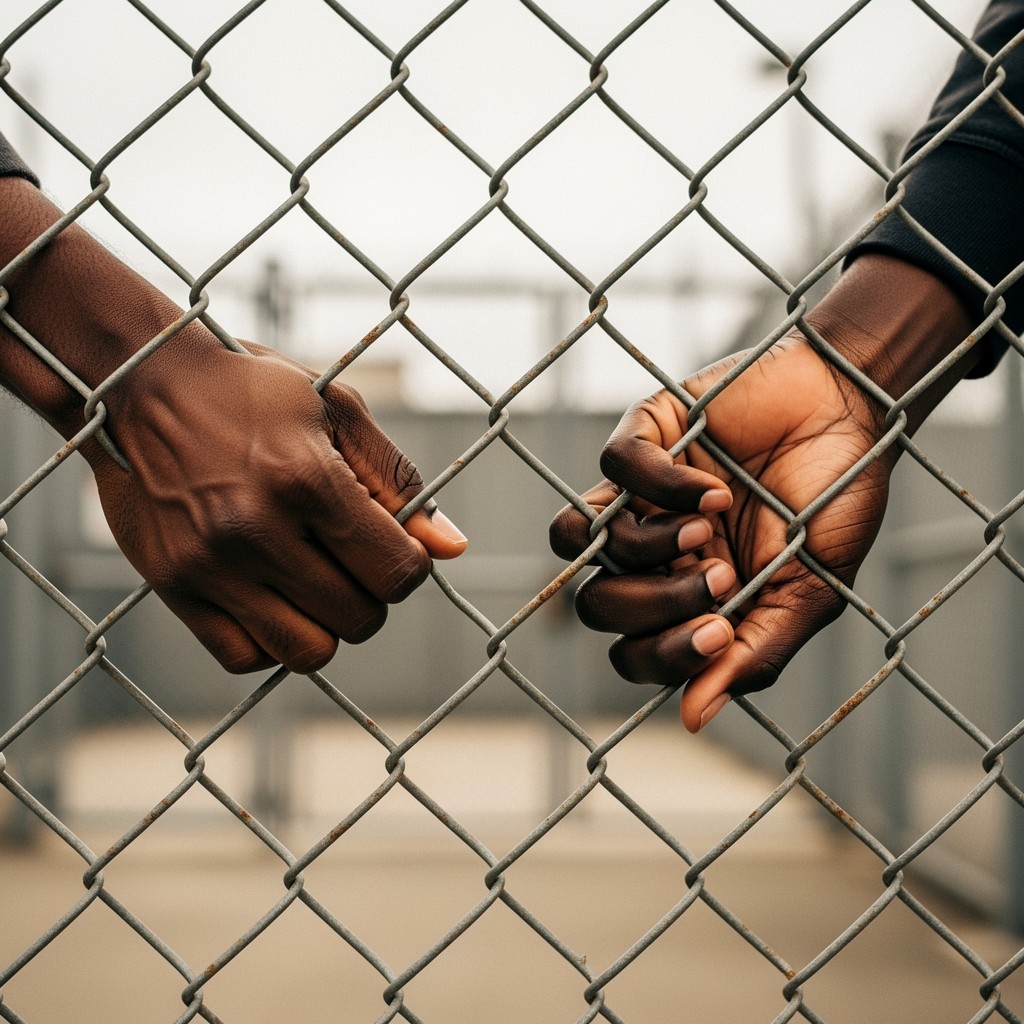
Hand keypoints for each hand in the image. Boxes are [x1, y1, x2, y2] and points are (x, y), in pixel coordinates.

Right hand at [88, 342, 466, 674]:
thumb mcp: (337, 410)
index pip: (397, 573)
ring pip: (306, 653)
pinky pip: (243, 658)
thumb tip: (453, 550)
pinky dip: (270, 642)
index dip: (410, 566)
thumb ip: (398, 480)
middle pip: (358, 619)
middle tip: (350, 557)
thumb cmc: (252, 389)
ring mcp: (208, 565)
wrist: (141, 382)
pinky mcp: (171, 586)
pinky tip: (272, 598)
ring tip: (314, 582)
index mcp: (307, 480)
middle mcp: (255, 530)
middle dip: (372, 594)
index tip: (392, 544)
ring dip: (327, 627)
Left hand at [552, 335, 890, 730]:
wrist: (855, 411)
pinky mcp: (646, 433)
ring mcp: (641, 493)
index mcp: (687, 596)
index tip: (719, 630)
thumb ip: (754, 655)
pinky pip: (611, 468)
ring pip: (577, 540)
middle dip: (654, 603)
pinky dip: (659, 484)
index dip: (658, 655)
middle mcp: (653, 549)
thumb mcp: (808, 592)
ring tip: (704, 531)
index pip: (630, 651)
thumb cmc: (835, 501)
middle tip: (720, 575)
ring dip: (638, 547)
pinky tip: (715, 488)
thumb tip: (693, 718)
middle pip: (594, 603)